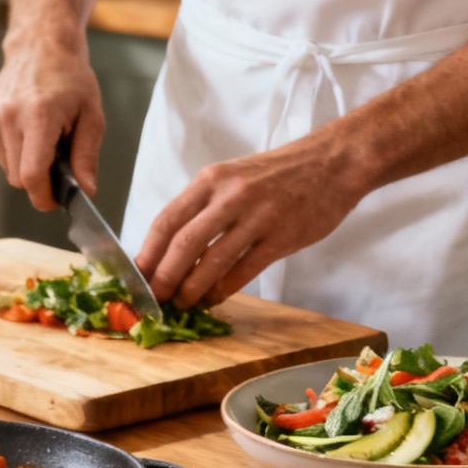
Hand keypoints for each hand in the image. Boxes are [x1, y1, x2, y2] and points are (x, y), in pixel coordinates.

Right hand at [0, 31, 105, 210]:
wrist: (40, 47)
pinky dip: (14, 151)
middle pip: (18, 179)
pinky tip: (26, 130)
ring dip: (26, 163)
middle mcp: (9, 117)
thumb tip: (85, 190)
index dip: (44, 196)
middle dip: (40, 180)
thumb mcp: (91, 116)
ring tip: (42, 137)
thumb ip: (86, 156)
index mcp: (38, 116)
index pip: (31, 175)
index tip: (56, 199)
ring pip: (7, 169)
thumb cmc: (69, 78)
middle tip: (58, 159)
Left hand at [135, 137, 374, 306]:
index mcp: (211, 180)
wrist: (332, 163)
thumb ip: (204, 207)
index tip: (135, 276)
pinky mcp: (281, 237)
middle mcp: (229, 196)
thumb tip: (171, 248)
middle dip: (163, 278)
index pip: (166, 220)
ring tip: (182, 304)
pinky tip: (214, 299)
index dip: (147, 252)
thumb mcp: (232, 178)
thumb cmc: (278, 174)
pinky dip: (224, 289)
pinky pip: (243, 270)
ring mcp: (256, 217)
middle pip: (183, 244)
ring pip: (212, 260)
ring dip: (192, 288)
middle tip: (155, 299)